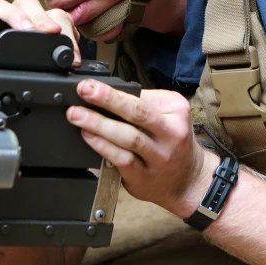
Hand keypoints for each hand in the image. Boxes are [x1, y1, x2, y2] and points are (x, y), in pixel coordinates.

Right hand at [0, 0, 81, 65]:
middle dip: (41, 17)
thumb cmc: (6, 74)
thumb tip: (73, 59)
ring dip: (15, 15)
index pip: (48, 15)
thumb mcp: (34, 68)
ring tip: (27, 30)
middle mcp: (8, 23)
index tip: (73, 51)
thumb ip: (52, 58)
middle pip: (25, 4)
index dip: (63, 27)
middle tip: (52, 33)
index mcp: (30, 27)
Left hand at [66, 79, 216, 217]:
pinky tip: (88, 137)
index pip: (142, 96)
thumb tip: (107, 95)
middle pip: (137, 112)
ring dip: (99, 124)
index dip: (113, 89)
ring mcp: (159, 157)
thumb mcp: (170, 116)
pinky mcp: (145, 177)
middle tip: (84, 90)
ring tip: (76, 114)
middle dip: (107, 99)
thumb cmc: (172, 142)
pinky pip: (122, 159)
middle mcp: (171, 133)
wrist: (189, 180)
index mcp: (177, 111)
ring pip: (128, 137)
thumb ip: (145, 104)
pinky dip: (103, 146)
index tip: (91, 84)